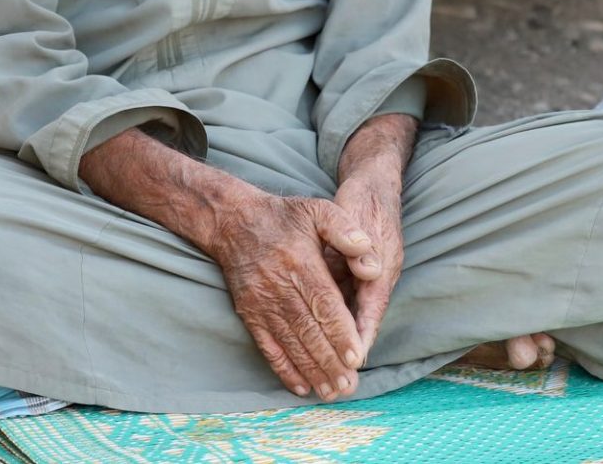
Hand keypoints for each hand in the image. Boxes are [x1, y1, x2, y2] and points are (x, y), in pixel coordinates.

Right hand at [209, 192, 377, 400]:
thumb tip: (370, 256)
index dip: (340, 333)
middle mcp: (279, 286)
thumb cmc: (283, 217)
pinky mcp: (249, 313)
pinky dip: (284, 368)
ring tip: (332, 391)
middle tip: (349, 385)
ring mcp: (261, 303)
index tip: (356, 357)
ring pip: (290, 343)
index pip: (323, 304)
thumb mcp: (317, 210)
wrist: (233, 222)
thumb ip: (346, 230)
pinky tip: (300, 386)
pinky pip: (267, 346)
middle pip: (309, 330)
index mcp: (300, 262)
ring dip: (312, 370)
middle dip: (330, 361)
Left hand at [334, 166, 404, 359]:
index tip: (352, 360)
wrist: (372, 183)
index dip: (360, 334)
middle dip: (350, 350)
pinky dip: (332, 324)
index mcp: (379, 266)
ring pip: (350, 315)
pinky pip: (343, 304)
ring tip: (327, 373)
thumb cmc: (362, 199)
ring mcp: (364, 278)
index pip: (370, 309)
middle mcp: (374, 277)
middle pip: (362, 320)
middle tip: (338, 380)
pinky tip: (316, 341)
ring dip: (339, 342)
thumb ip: (358, 240)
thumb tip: (369, 269)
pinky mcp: (353, 274)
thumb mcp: (357, 213)